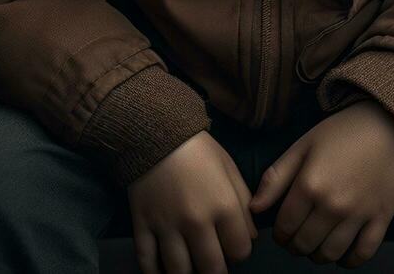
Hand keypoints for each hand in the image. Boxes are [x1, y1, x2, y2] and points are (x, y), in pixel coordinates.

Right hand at [126, 129, 258, 273]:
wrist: (155, 133)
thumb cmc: (199, 150)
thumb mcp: (230, 169)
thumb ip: (245, 203)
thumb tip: (251, 236)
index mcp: (223, 205)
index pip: (240, 251)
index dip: (239, 250)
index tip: (232, 244)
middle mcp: (196, 222)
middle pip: (212, 269)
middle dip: (216, 270)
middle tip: (213, 261)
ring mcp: (167, 227)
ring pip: (180, 272)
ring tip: (191, 267)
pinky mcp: (142, 226)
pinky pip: (147, 263)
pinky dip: (155, 273)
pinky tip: (163, 271)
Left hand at [247, 98, 393, 267]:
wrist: (388, 123)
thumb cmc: (341, 132)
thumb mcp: (302, 146)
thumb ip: (275, 178)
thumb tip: (254, 209)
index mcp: (309, 185)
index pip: (285, 227)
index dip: (279, 235)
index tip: (282, 232)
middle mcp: (333, 205)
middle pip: (305, 244)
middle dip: (295, 246)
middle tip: (297, 238)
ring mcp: (359, 214)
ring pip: (330, 254)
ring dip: (318, 256)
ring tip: (316, 245)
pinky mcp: (382, 218)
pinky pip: (363, 254)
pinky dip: (349, 261)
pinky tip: (342, 254)